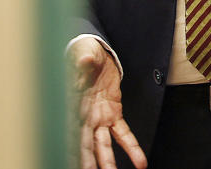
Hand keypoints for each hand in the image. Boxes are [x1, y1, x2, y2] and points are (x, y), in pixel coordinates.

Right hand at [69, 37, 146, 168]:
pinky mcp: (114, 114)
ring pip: (102, 145)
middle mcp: (85, 115)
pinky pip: (123, 134)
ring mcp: (100, 117)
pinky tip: (140, 162)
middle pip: (84, 142)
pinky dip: (131, 148)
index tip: (69, 156)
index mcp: (74, 102)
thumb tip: (85, 63)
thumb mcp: (84, 52)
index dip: (71, 141)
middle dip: (86, 160)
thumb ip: (83, 60)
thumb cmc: (84, 53)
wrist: (95, 52)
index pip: (70, 126)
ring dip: (107, 161)